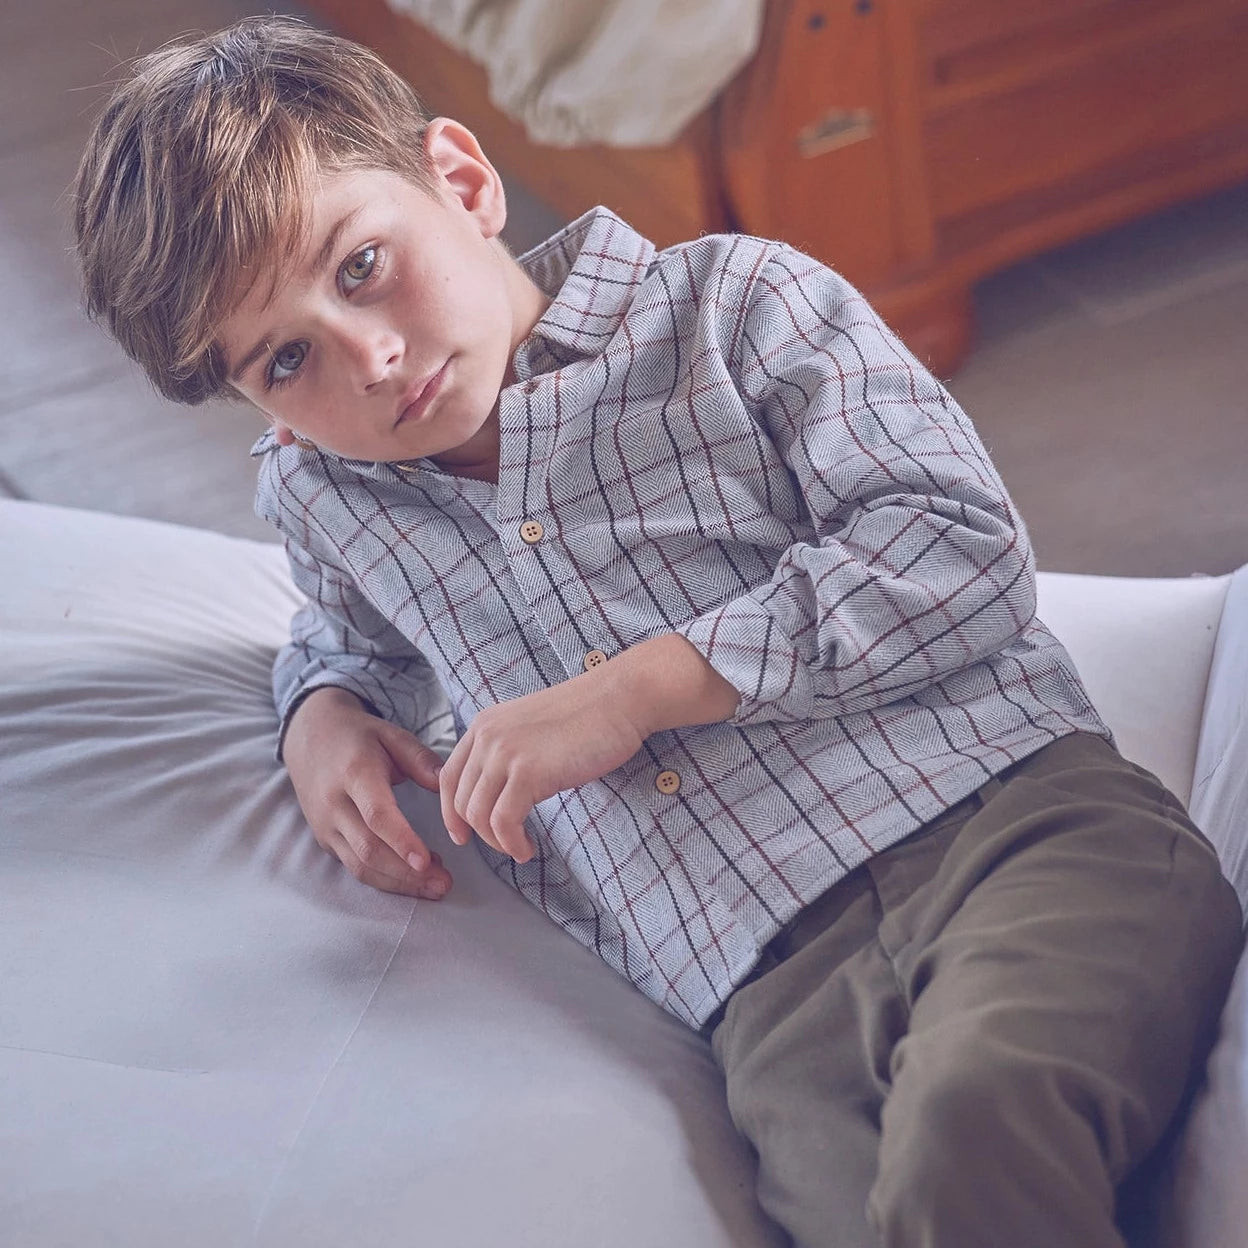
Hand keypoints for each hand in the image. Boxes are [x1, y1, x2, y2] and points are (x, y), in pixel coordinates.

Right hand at [282, 686, 452, 898]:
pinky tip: (411, 879)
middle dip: (407, 873)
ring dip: (398, 883)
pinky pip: (352, 866)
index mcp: (354, 773)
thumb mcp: (391, 735)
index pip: (376, 814)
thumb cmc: (358, 736)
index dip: (401, 840)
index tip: (427, 861)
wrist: (309, 736)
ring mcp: (326, 825)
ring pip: (359, 865)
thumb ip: (420, 759)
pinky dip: (383, 878)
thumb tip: (445, 785)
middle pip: (368, 849)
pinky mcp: (325, 839)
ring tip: (434, 887)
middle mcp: (334, 804)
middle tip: (443, 884)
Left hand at [437, 635, 737, 861]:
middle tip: (506, 845)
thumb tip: (498, 791)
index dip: (450, 812)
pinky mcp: (527, 772)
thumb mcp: (531, 728)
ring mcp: (505, 753)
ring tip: (520, 849)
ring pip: (479, 816)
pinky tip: (527, 849)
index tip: (463, 835)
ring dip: (498, 842)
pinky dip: (512, 844)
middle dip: (479, 833)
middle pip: (461, 801)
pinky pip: (504, 822)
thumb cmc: (588, 716)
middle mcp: (487, 737)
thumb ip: (508, 751)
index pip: (449, 777)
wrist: (619, 699)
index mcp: (484, 725)